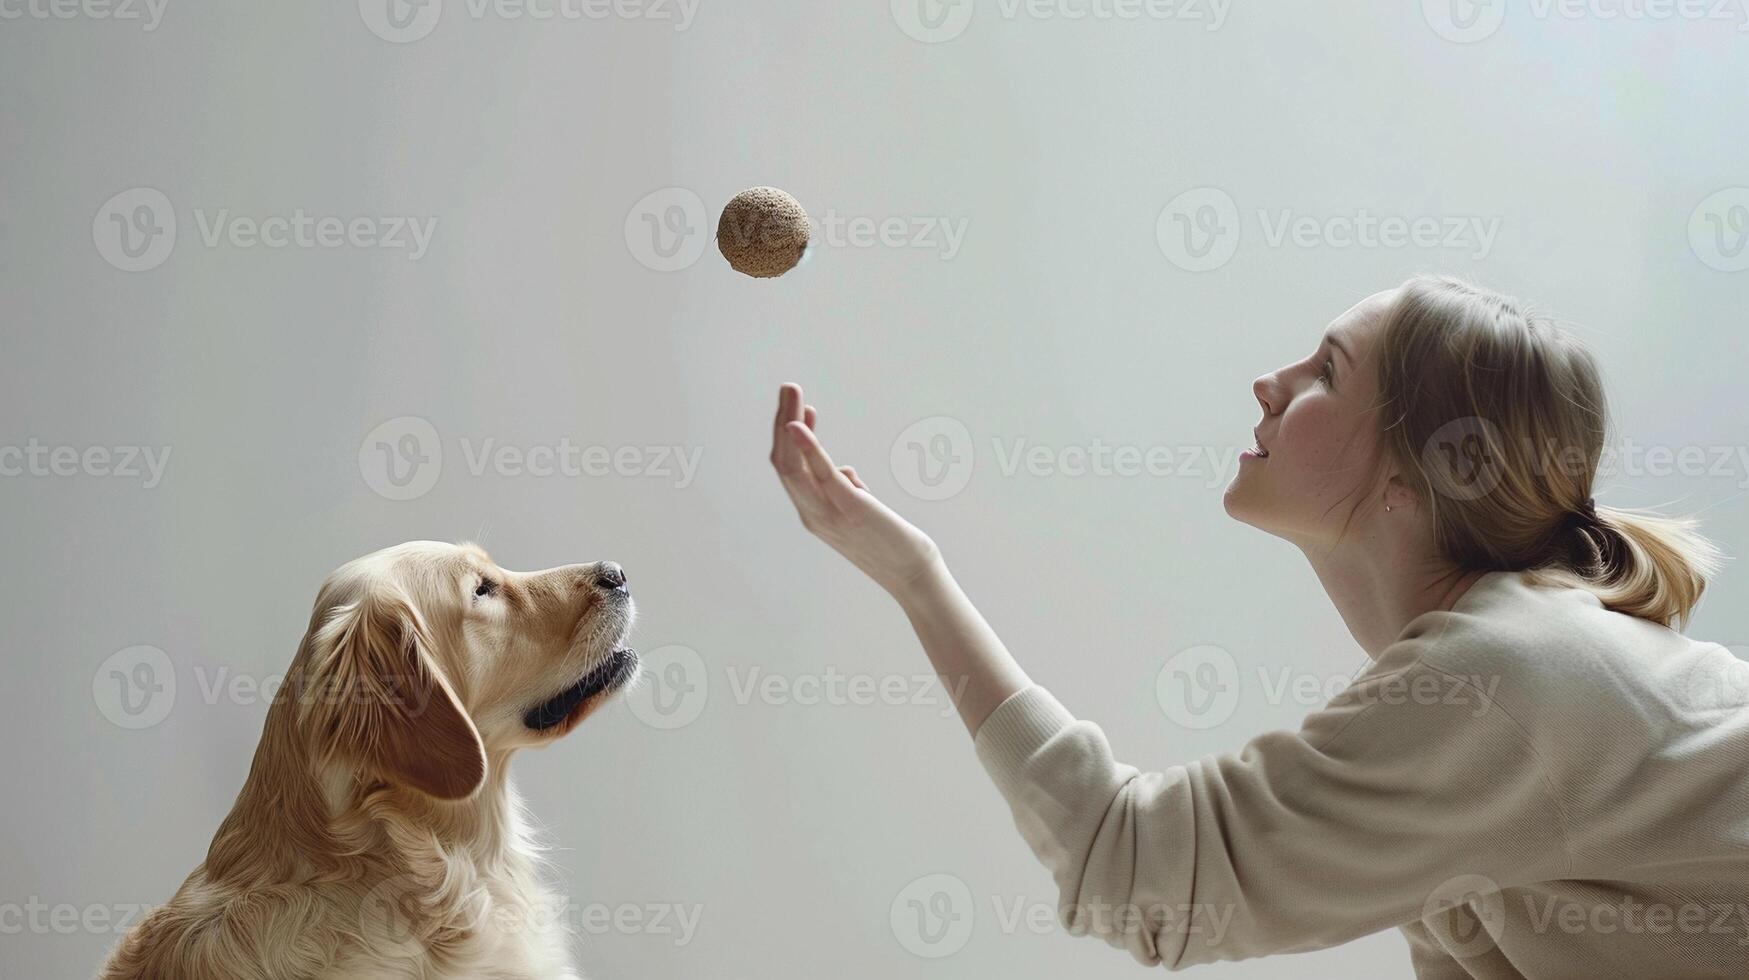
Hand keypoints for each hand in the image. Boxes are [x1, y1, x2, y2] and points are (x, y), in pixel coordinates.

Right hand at [769, 384, 942, 596]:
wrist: (912, 573)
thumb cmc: (890, 541)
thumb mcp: (861, 510)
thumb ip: (848, 490)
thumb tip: (847, 472)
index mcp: (813, 512)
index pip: (789, 469)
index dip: (787, 437)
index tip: (797, 408)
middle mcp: (812, 514)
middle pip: (783, 462)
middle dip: (783, 420)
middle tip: (789, 388)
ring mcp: (828, 514)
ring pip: (793, 465)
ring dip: (790, 423)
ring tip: (792, 393)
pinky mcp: (850, 510)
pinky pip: (822, 474)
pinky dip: (808, 447)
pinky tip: (800, 424)